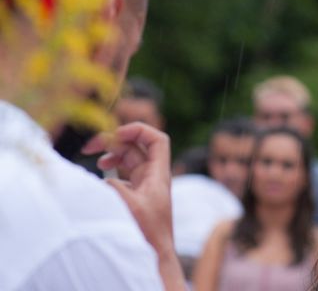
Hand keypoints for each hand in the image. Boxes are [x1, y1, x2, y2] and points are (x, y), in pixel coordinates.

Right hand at [82, 122, 185, 289]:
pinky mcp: (135, 196)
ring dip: (111, 154)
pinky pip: (122, 175)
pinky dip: (110, 171)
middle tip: (89, 147)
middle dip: (114, 141)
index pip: (157, 140)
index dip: (139, 130)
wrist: (155, 256)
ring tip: (94, 158)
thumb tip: (102, 177)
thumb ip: (114, 187)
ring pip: (128, 160)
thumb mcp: (130, 207)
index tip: (117, 135)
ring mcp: (144, 186)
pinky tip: (99, 178)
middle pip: (136, 147)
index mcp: (158, 174)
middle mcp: (152, 177)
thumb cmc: (148, 233)